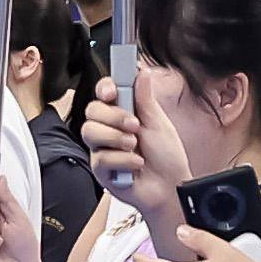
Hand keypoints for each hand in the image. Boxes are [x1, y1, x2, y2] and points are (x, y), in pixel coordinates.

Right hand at [82, 77, 175, 193]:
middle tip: (134, 125)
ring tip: (135, 146)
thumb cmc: (166, 158)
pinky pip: (100, 157)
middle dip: (113, 116)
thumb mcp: (159, 123)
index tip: (112, 91)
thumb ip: (145, 99)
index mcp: (123, 114)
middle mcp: (109, 130)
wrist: (170, 188)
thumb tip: (142, 72)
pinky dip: (123, 159)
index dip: (104, 88)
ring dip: (116, 137)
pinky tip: (136, 164)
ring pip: (90, 131)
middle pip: (92, 110)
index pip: (104, 94)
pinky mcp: (100, 170)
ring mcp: (102, 149)